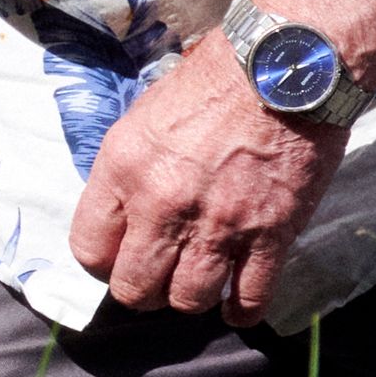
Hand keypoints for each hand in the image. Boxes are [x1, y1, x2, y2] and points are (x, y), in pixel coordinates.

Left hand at [70, 35, 344, 322]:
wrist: (286, 66)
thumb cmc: (217, 79)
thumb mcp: (145, 115)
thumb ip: (128, 170)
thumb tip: (123, 211)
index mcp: (124, 169)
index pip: (89, 249)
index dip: (104, 261)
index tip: (121, 255)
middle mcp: (163, 204)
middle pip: (134, 288)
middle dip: (143, 289)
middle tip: (159, 275)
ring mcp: (218, 225)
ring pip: (187, 300)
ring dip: (191, 296)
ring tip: (199, 280)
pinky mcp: (270, 235)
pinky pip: (248, 298)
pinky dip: (241, 309)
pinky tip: (236, 303)